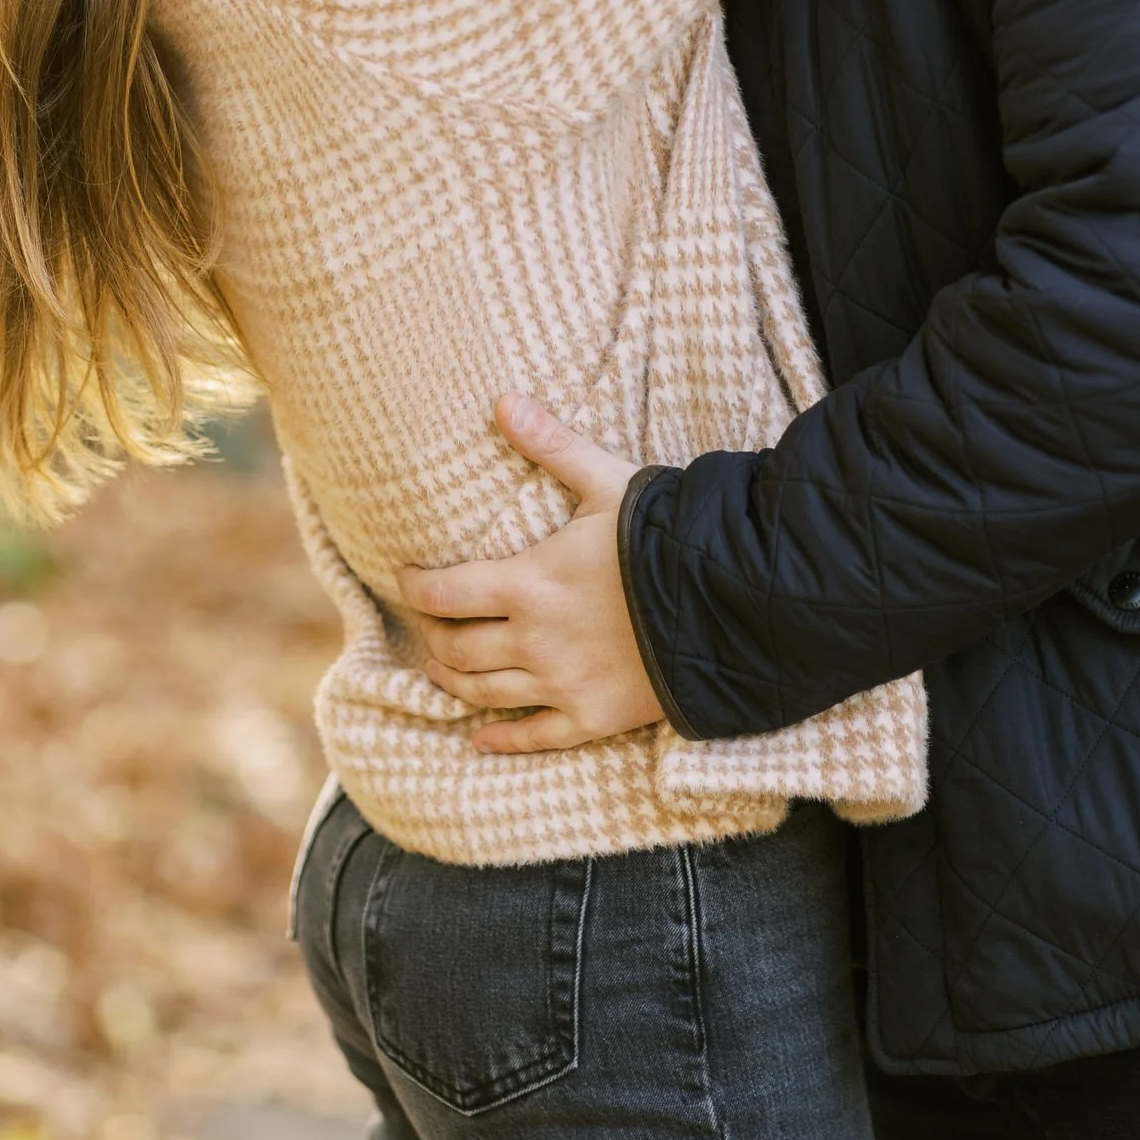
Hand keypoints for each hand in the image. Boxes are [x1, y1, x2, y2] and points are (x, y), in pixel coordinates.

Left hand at [397, 395, 663, 755]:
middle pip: (457, 648)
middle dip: (434, 634)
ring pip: (484, 693)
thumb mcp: (607, 482)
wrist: (734, 605)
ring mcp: (563, 685)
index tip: (406, 578)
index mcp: (528, 584)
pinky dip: (502, 740)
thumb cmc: (666, 538)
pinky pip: (535, 738)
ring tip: (440, 670)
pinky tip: (482, 739)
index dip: (416, 587)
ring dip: (453, 682)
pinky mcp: (594, 718)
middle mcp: (534, 642)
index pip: (446, 593)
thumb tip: (503, 400)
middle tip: (429, 623)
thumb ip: (552, 444)